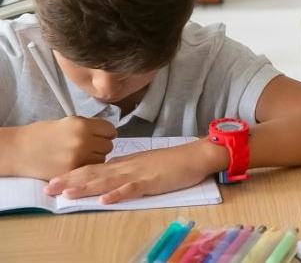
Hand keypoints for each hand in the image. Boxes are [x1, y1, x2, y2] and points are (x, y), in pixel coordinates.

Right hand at [10, 117, 115, 179]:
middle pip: (108, 146)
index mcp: (82, 125)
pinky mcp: (71, 171)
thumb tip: (107, 131)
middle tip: (88, 147)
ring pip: (102, 159)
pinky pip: (90, 170)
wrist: (18, 150)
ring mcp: (78, 158)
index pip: (110, 130)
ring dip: (95, 158)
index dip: (106, 133)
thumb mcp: (68, 122)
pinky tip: (75, 163)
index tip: (100, 136)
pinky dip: (86, 167)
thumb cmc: (41, 134)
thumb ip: (88, 126)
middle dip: (100, 146)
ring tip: (80, 155)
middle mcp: (83, 141)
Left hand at [43, 138, 226, 203]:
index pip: (94, 168)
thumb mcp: (145, 163)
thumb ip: (127, 169)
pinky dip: (118, 194)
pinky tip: (105, 199)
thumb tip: (108, 174)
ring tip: (67, 194)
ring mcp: (139, 173)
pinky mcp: (152, 181)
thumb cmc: (173, 161)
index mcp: (125, 162)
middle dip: (70, 180)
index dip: (73, 174)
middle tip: (48, 188)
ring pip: (108, 180)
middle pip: (94, 173)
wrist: (196, 155)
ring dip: (86, 187)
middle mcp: (127, 166)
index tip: (53, 180)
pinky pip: (132, 188)